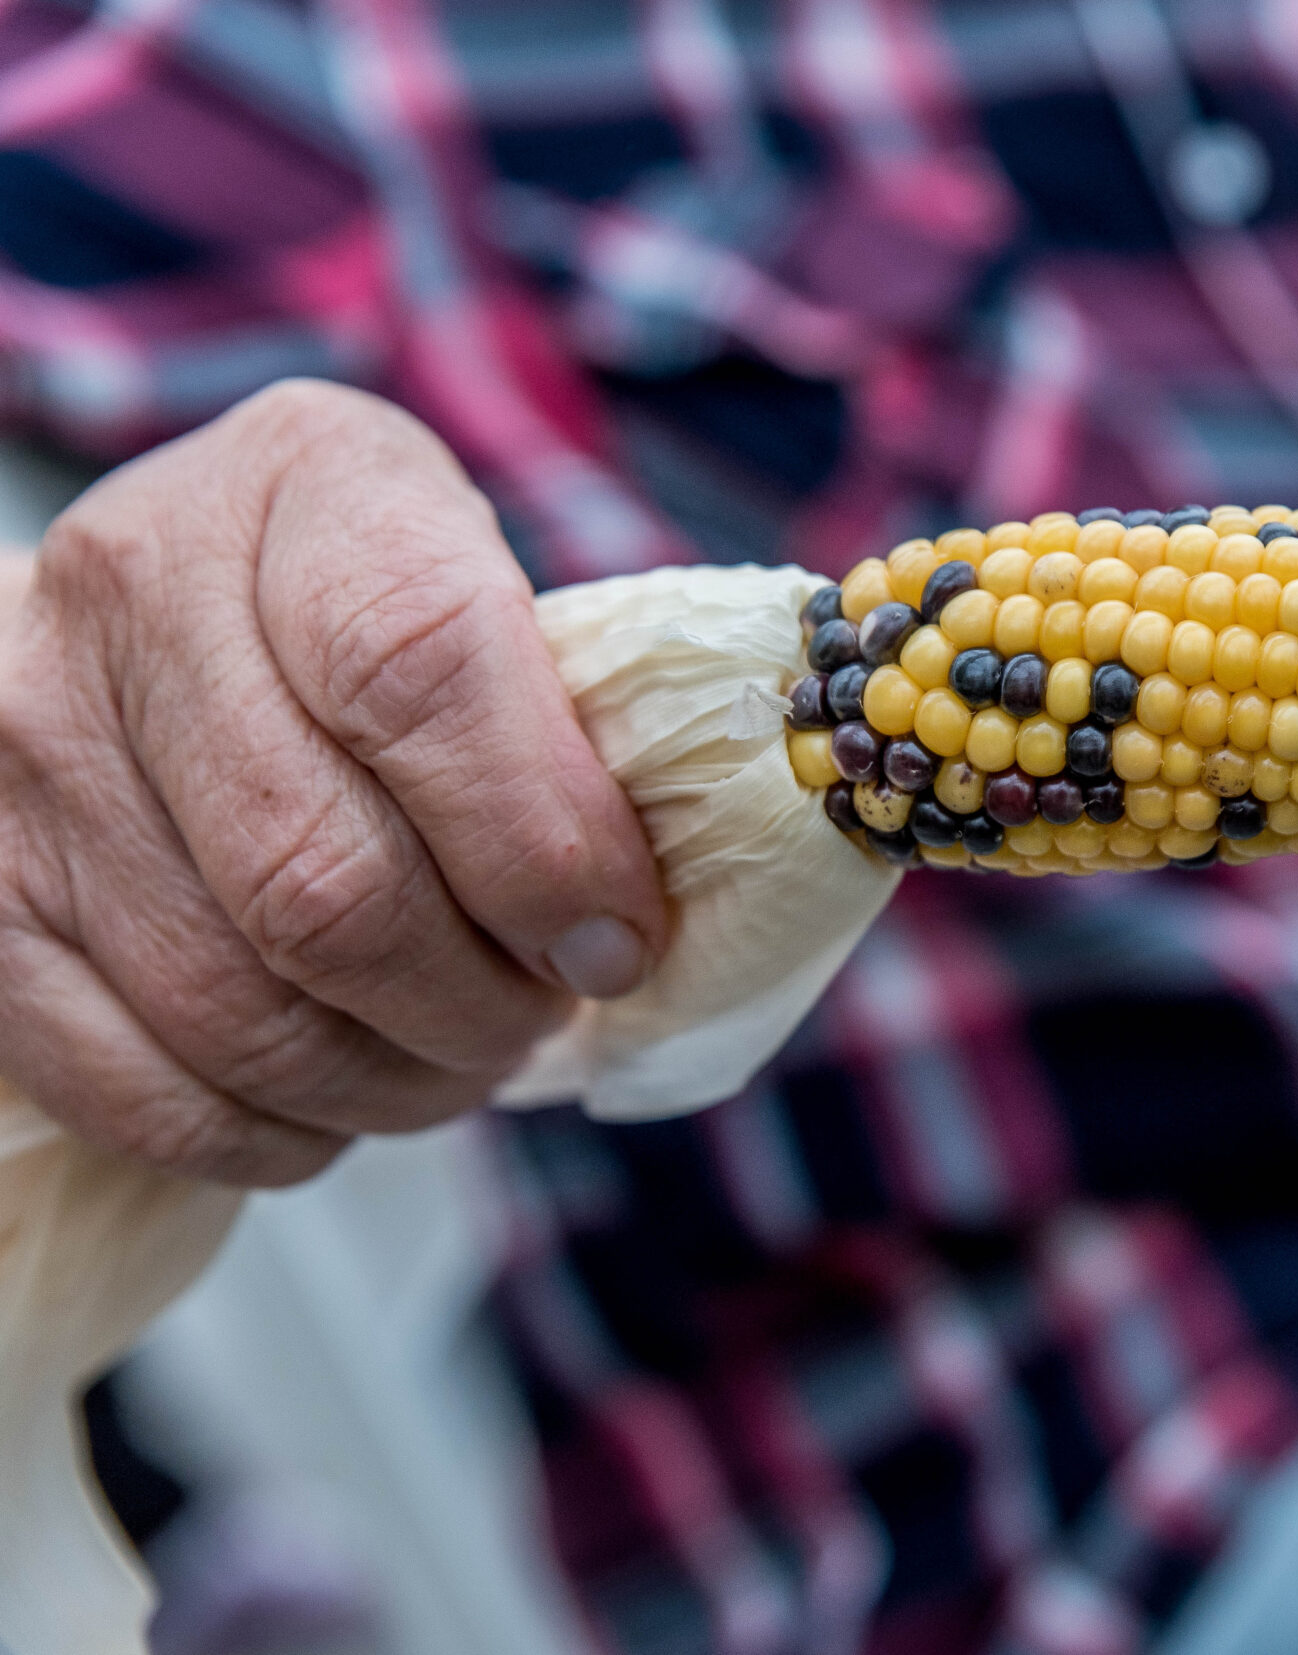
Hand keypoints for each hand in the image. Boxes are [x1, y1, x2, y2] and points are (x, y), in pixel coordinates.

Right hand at [0, 381, 664, 1185]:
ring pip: (236, 1006)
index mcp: (308, 483)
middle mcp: (134, 594)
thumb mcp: (487, 586)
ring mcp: (27, 752)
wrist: (152, 608)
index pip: (422, 674)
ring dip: (390, 1081)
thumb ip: (568, 717)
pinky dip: (272, 1129)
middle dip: (476, 1001)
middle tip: (542, 1017)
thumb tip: (630, 928)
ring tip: (461, 1060)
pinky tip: (338, 1099)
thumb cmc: (375, 608)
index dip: (541, 842)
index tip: (617, 937)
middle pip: (325, 881)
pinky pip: (138, 1084)